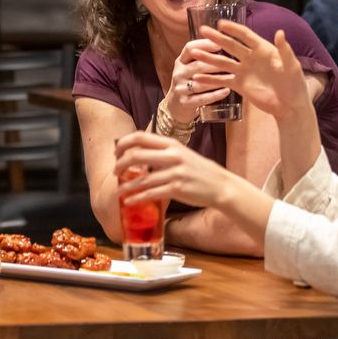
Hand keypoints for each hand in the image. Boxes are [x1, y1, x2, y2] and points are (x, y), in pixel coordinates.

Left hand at [114, 131, 241, 211]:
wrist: (221, 186)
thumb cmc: (199, 170)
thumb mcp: (182, 154)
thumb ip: (163, 152)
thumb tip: (139, 153)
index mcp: (172, 144)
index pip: (141, 137)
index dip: (123, 143)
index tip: (116, 153)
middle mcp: (172, 155)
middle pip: (136, 155)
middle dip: (121, 164)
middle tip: (116, 172)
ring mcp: (175, 172)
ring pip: (142, 178)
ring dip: (127, 186)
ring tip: (119, 191)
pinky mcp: (178, 188)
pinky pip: (151, 193)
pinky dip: (137, 198)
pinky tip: (130, 202)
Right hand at [162, 37, 233, 123]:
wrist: (176, 105)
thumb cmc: (189, 82)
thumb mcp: (191, 67)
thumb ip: (203, 57)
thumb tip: (222, 43)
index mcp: (181, 61)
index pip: (189, 48)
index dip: (204, 45)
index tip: (220, 44)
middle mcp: (178, 73)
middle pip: (198, 65)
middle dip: (217, 64)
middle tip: (234, 62)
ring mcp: (180, 88)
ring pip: (200, 82)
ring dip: (218, 79)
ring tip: (233, 76)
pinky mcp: (184, 102)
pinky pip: (201, 98)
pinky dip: (215, 94)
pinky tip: (226, 90)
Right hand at [198, 23, 309, 120]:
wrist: (290, 106)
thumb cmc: (295, 84)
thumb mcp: (292, 67)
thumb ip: (285, 50)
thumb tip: (280, 32)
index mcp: (263, 49)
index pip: (246, 36)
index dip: (234, 29)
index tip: (220, 23)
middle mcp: (250, 57)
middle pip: (230, 45)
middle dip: (216, 38)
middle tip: (202, 30)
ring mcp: (243, 71)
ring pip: (222, 62)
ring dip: (208, 57)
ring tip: (194, 52)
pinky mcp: (239, 85)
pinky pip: (222, 80)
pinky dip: (210, 79)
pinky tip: (197, 77)